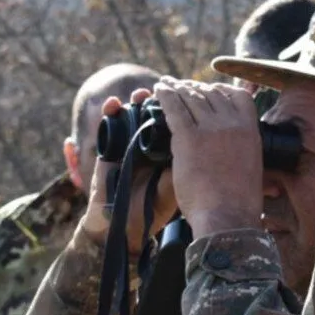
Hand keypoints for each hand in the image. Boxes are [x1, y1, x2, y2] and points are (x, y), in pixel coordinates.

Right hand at [78, 89, 178, 254]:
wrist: (126, 226)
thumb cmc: (155, 208)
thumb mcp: (177, 186)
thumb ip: (187, 165)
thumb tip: (205, 145)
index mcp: (174, 148)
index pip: (181, 119)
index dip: (185, 106)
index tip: (190, 94)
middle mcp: (153, 142)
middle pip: (160, 110)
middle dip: (164, 98)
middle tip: (167, 89)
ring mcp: (130, 143)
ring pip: (135, 112)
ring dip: (138, 100)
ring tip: (141, 94)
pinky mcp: (108, 148)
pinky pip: (109, 124)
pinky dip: (111, 112)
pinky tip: (113, 104)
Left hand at [153, 77, 262, 237]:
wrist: (227, 217)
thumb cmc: (240, 202)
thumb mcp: (253, 168)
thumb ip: (246, 152)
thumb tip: (245, 151)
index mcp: (251, 130)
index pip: (239, 96)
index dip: (222, 89)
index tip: (211, 89)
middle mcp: (233, 124)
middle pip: (211, 93)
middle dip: (195, 87)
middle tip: (181, 86)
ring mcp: (211, 129)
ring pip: (191, 97)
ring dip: (177, 88)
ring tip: (166, 85)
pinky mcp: (188, 137)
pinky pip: (174, 108)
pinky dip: (165, 95)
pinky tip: (158, 89)